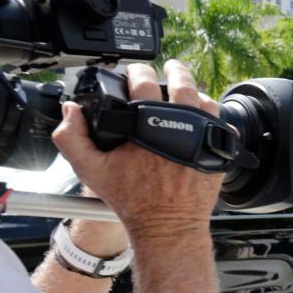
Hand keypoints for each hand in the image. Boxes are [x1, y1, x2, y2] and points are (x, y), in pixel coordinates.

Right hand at [52, 60, 222, 240]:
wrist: (167, 224)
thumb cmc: (132, 199)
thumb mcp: (90, 170)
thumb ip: (71, 137)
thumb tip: (70, 110)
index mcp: (148, 124)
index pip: (143, 81)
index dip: (137, 71)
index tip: (134, 71)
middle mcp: (180, 125)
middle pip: (181, 82)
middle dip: (173, 70)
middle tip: (168, 68)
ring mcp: (203, 136)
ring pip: (206, 99)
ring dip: (195, 91)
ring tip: (186, 89)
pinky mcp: (218, 149)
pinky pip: (221, 123)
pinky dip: (212, 115)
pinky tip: (202, 116)